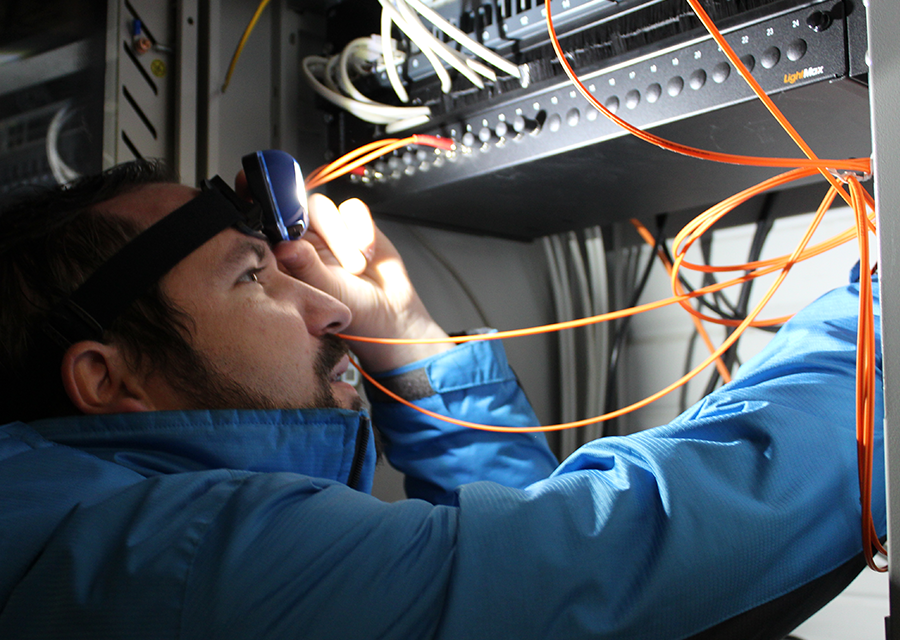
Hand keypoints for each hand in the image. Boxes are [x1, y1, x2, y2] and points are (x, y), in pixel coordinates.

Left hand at [273, 193, 452, 372]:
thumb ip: (306, 266)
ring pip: (323, 207)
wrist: (390, 311)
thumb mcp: (325, 292)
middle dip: (315, 228)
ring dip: (341, 237)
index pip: (268, 224)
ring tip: (356, 268)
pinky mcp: (354, 222)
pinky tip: (367, 254)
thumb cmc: (352, 309)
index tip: (265, 205)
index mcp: (287, 256)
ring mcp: (329, 229)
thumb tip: (284, 245)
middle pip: (296, 208)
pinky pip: (353, 209)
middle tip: (334, 258)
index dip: (265, 209)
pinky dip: (362, 230)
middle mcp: (304, 239)